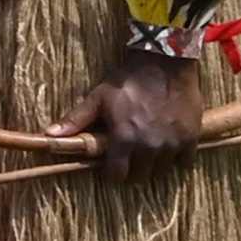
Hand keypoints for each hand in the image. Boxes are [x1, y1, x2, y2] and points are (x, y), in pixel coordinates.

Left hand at [61, 50, 212, 180]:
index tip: (112, 165)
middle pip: (140, 176)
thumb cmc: (127, 80)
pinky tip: (167, 147)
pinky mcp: (191, 138)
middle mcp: (149, 146)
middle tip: (129, 158)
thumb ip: (76, 120)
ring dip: (154, 165)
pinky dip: (176, 159)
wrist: (164, 64)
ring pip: (162, 171)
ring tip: (147, 151)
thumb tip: (48, 134)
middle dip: (132, 170)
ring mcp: (172, 144)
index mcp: (124, 139)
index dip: (113, 173)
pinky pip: (184, 162)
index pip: (117, 175)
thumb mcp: (97, 98)